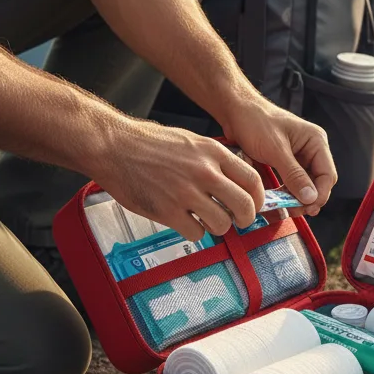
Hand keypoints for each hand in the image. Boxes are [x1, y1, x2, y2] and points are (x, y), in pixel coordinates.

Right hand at [91, 117, 265, 241]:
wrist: (115, 147)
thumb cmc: (150, 143)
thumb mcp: (192, 141)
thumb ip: (214, 159)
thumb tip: (235, 179)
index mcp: (213, 152)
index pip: (252, 180)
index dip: (258, 198)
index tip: (255, 205)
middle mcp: (205, 172)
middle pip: (244, 205)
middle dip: (246, 219)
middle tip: (238, 222)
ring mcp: (186, 193)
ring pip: (222, 223)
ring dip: (218, 227)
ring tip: (207, 221)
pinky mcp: (168, 211)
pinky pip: (196, 233)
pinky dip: (195, 232)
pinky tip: (186, 223)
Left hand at [222, 97, 337, 217]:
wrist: (235, 111)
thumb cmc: (255, 122)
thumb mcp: (275, 150)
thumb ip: (294, 174)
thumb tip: (311, 197)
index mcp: (316, 141)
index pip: (328, 174)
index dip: (320, 194)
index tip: (307, 208)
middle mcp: (312, 148)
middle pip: (319, 181)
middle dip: (309, 198)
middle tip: (295, 211)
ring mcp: (300, 155)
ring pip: (306, 184)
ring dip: (298, 197)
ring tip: (287, 209)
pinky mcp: (287, 161)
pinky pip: (293, 181)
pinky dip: (288, 192)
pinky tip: (280, 200)